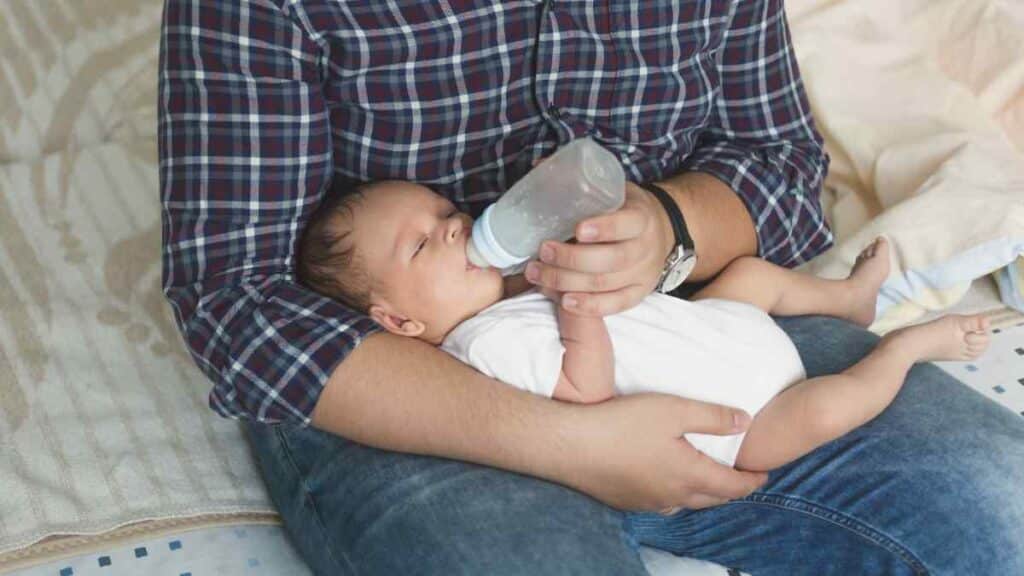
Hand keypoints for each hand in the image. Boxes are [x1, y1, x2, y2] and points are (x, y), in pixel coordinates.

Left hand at [524, 180, 674, 316]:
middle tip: (542, 251)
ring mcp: (643, 275)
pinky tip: (564, 301)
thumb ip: (581, 181)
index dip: (604, 228)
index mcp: (642, 217)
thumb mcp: (614, 189)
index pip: (627, 224)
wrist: (662, 232)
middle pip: (611, 260)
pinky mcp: (637, 294)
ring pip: (606, 284)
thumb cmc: (626, 209)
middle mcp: (645, 249)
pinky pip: (614, 305)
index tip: (577, 229)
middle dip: (572, 259)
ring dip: (567, 282)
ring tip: (537, 274)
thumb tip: (538, 167)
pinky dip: (589, 306)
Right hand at [556, 393, 767, 511]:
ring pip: (685, 503)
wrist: (569, 445)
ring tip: (706, 478)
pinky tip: (665, 480)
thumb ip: (713, 417)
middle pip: (711, 499)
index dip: (752, 480)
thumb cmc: (622, 423)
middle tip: (741, 478)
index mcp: (689, 475)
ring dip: (702, 493)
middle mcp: (672, 496)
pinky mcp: (624, 500)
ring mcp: (646, 502)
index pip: (733, 486)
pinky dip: (674, 493)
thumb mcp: (674, 409)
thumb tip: (746, 422)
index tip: (764, 473)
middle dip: (730, 489)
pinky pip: (660, 502)